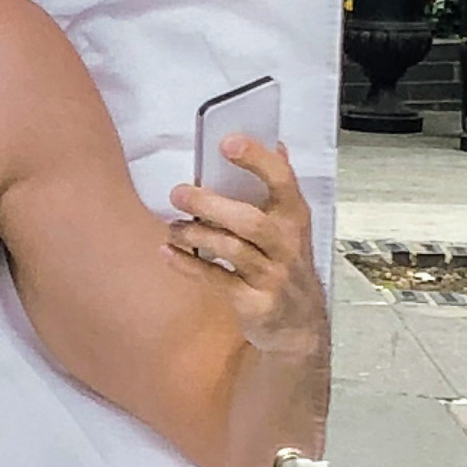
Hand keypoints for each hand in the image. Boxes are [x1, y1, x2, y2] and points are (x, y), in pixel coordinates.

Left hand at [166, 138, 327, 371]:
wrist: (299, 324)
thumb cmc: (286, 264)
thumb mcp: (292, 226)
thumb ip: (281, 187)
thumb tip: (278, 144)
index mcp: (294, 217)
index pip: (282, 180)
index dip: (257, 160)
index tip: (227, 142)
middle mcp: (287, 244)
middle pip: (249, 220)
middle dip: (211, 205)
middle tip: (178, 193)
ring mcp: (272, 276)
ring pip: (232, 250)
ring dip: (195, 236)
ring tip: (172, 228)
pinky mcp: (255, 303)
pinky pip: (217, 281)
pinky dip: (188, 266)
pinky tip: (166, 253)